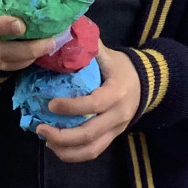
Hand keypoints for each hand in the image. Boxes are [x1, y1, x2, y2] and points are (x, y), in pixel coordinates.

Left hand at [34, 46, 140, 162]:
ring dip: (66, 149)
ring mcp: (116, 129)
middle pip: (90, 133)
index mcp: (117, 92)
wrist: (147, 83)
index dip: (71, 107)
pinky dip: (73, 154)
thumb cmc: (121, 67)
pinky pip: (93, 152)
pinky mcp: (112, 138)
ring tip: (46, 140)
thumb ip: (87, 47)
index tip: (50, 104)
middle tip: (40, 128)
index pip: (94, 104)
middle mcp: (118, 114)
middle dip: (62, 135)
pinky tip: (56, 147)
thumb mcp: (108, 54)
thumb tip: (62, 33)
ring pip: (91, 149)